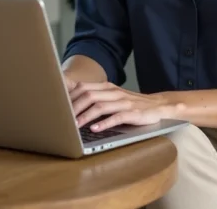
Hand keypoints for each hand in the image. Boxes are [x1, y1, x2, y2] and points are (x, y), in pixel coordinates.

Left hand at [68, 81, 184, 131]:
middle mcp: (114, 92)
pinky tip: (95, 129)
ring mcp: (124, 102)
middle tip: (62, 119)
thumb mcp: (114, 97)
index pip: (84, 87)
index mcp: (108, 87)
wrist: (159, 105)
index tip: (57, 107)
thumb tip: (72, 103)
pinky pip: (117, 117)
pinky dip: (104, 123)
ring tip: (75, 126)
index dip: (69, 97)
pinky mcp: (133, 113)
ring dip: (85, 116)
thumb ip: (97, 97)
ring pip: (100, 106)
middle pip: (89, 95)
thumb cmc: (132, 104)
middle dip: (73, 107)